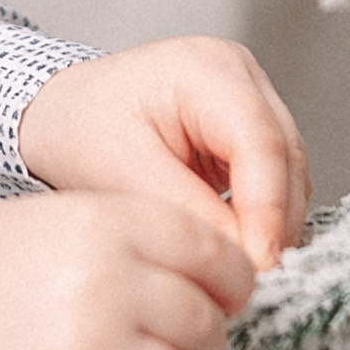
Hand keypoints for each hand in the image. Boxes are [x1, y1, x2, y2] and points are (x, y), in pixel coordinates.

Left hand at [15, 38, 309, 272]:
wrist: (61, 112)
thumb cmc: (81, 127)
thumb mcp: (124, 172)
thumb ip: (188, 213)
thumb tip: (242, 258)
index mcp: (207, 69)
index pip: (260, 143)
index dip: (267, 210)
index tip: (258, 265)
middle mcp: (240, 74)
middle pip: (284, 156)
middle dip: (274, 223)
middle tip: (251, 280)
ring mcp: (250, 96)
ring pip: (288, 170)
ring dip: (272, 223)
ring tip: (240, 269)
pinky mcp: (247, 126)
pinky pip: (274, 175)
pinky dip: (261, 214)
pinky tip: (237, 245)